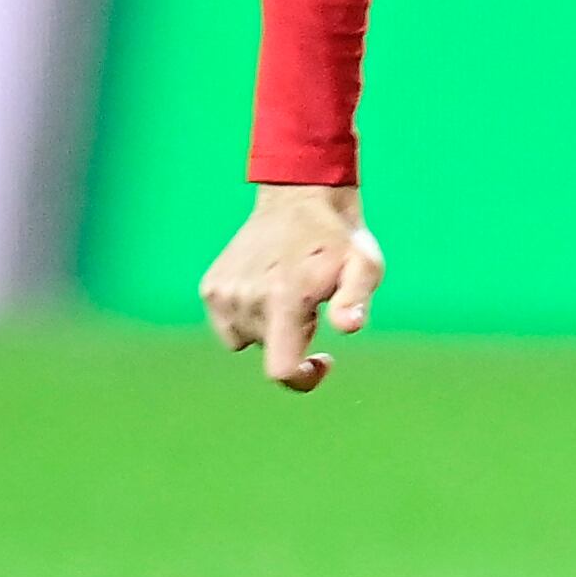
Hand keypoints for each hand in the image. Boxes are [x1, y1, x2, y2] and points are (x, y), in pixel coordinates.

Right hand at [201, 183, 383, 392]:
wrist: (299, 196)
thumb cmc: (338, 238)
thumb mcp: (364, 266)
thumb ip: (357, 299)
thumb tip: (348, 327)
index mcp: (283, 298)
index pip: (279, 369)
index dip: (301, 379)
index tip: (323, 360)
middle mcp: (246, 298)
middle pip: (270, 351)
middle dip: (293, 337)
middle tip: (312, 301)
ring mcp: (223, 293)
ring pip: (248, 339)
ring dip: (271, 326)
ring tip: (288, 289)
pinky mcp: (210, 288)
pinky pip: (229, 325)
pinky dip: (249, 315)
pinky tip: (267, 286)